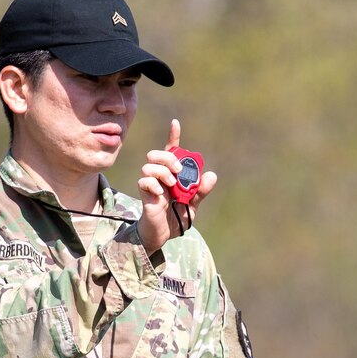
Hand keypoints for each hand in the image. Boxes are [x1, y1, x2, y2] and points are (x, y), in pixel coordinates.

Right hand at [136, 119, 217, 253]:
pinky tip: (160, 193)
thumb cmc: (176, 217)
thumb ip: (201, 190)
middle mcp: (161, 176)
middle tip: (179, 170)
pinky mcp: (144, 194)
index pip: (172, 150)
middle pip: (157, 153)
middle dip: (168, 158)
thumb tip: (212, 175)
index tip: (175, 123)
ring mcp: (151, 184)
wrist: (164, 234)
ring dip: (163, 171)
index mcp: (173, 174)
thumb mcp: (193, 204)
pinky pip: (144, 181)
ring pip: (149, 165)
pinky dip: (153, 184)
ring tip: (172, 185)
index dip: (173, 135)